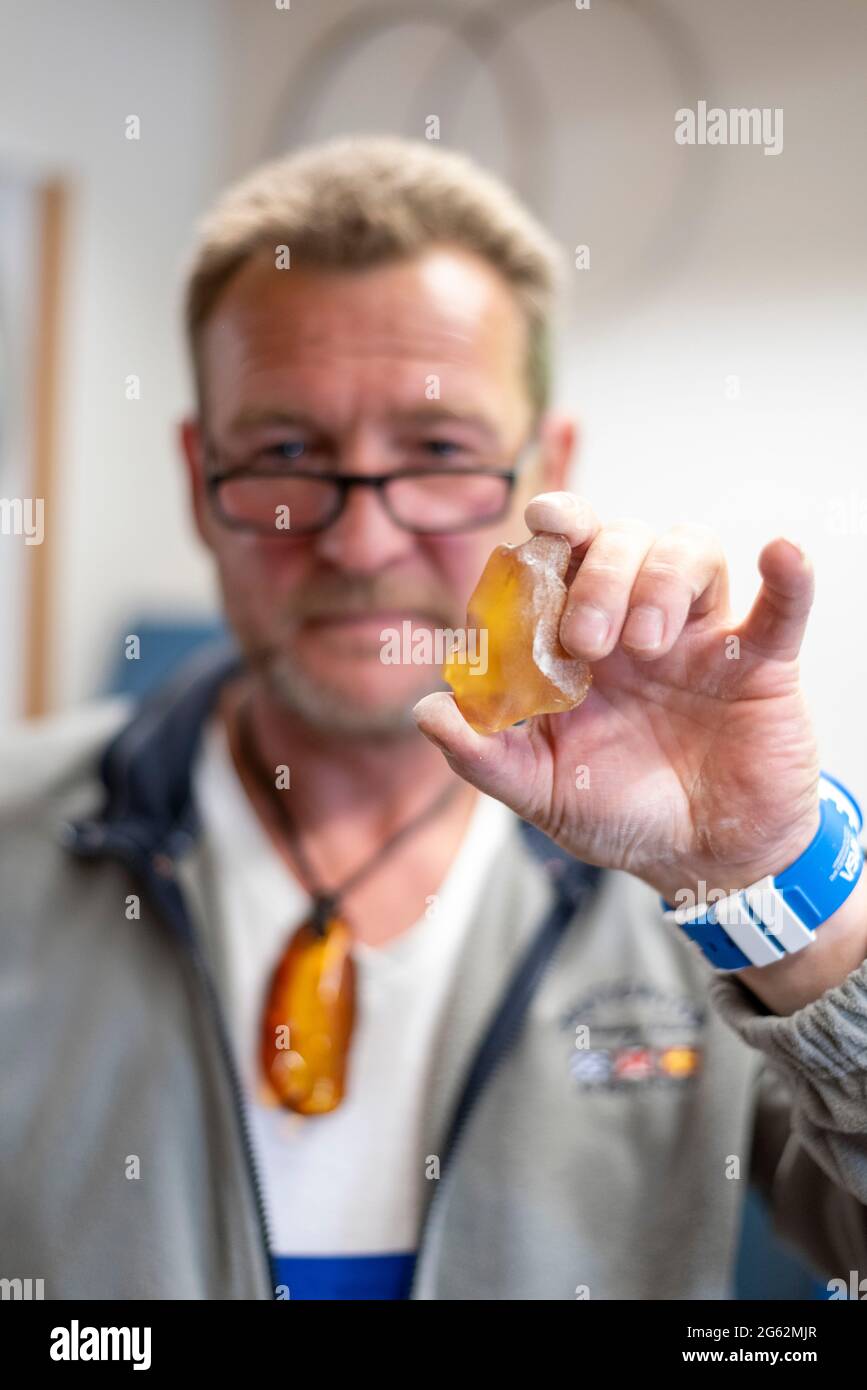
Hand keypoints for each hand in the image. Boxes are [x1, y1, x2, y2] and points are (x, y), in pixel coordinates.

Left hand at [413, 491, 822, 906]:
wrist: (701, 862)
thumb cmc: (620, 814)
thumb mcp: (541, 793)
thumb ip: (485, 756)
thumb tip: (428, 710)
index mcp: (577, 642)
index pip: (560, 560)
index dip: (546, 538)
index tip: (532, 539)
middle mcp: (635, 623)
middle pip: (620, 540)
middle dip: (598, 572)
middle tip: (586, 640)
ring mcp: (700, 637)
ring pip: (688, 552)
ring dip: (663, 579)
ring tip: (651, 645)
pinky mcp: (760, 663)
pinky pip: (781, 607)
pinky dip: (786, 578)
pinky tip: (781, 556)